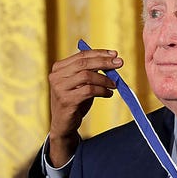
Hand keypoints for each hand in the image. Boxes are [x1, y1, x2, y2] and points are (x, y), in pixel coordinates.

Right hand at [48, 49, 122, 166]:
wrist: (64, 123)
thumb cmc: (75, 101)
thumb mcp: (82, 83)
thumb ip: (91, 71)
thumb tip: (111, 60)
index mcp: (59, 68)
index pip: (81, 55)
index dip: (99, 53)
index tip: (114, 54)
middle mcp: (56, 76)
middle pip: (84, 63)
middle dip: (104, 62)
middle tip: (119, 63)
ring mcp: (59, 88)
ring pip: (87, 76)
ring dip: (104, 79)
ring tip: (114, 85)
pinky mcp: (66, 100)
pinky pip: (89, 91)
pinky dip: (102, 91)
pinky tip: (109, 94)